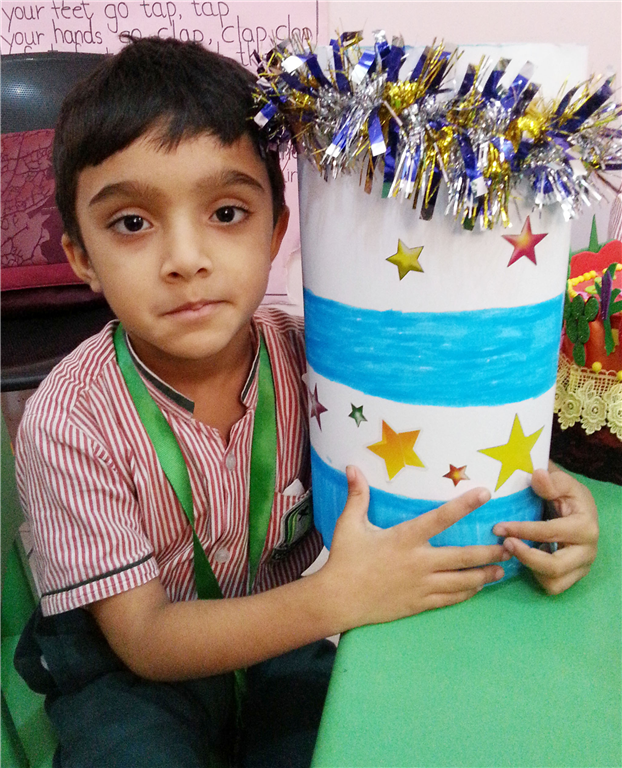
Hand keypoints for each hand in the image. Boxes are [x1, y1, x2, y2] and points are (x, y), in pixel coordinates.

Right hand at [319, 466, 507, 630]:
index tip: (485, 494)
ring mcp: (421, 586)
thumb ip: (357, 496)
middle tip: (510, 547)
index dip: (464, 505)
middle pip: (463, 556)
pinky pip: (450, 599)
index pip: (441, 518)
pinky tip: (477, 588)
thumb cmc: (344, 559)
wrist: (338, 600)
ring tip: (502, 570)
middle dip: (489, 552)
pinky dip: (466, 593)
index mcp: (405, 538)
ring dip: (484, 575)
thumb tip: (352, 467)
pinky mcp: (419, 604)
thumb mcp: (349, 525)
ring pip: (462, 581)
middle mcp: (419, 562)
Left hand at [493, 463, 597, 594]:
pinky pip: (553, 585)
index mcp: (585, 527)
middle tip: (504, 544)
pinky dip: (537, 574)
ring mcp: (581, 566)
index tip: (499, 527)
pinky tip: (527, 556)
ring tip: (513, 549)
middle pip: (554, 567)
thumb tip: (538, 475)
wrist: (577, 507)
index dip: (522, 531)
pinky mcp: (574, 575)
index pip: (550, 533)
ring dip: (530, 568)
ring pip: (554, 582)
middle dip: (526, 557)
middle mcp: (588, 551)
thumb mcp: (561, 482)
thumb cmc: (565, 494)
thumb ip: (551, 481)